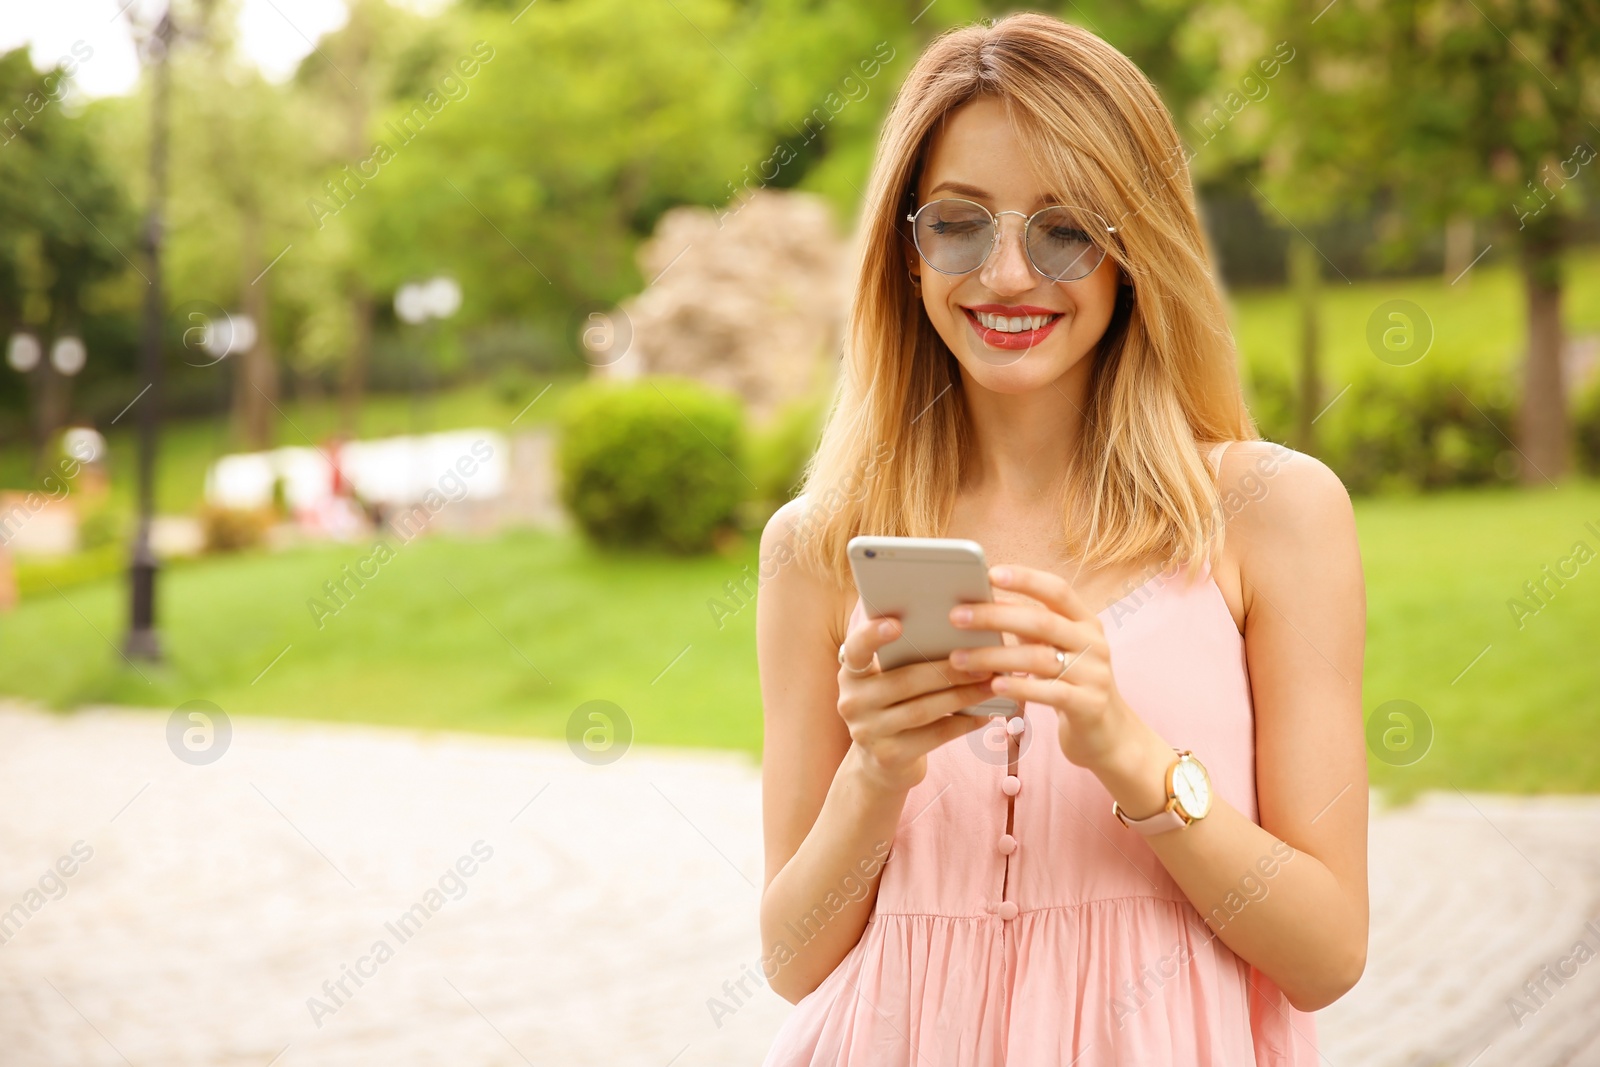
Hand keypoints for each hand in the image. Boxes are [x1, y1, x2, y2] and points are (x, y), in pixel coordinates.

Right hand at [837, 611, 997, 793]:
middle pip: (904, 681)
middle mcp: (852, 702)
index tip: (897, 623)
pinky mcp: (888, 756)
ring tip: (989, 686)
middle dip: (948, 671)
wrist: (882, 761)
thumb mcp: (888, 681)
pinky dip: (962, 724)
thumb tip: (957, 633)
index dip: (873, 635)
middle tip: (983, 662)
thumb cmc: (895, 706)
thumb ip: (905, 657)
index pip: (856, 649)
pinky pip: (933, 736)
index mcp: (851, 673)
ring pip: (922, 710)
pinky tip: (984, 714)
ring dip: (962, 697)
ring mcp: (867, 732)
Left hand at [947, 564, 1144, 775]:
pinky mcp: (1089, 706)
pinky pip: (1050, 693)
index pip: (1057, 590)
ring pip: (1040, 658)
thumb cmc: (1071, 685)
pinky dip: (1020, 687)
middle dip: (995, 617)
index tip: (991, 573)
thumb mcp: (1056, 650)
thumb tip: (982, 604)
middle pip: (1042, 621)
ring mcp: (1094, 675)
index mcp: (1085, 622)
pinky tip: (994, 685)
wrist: (1109, 734)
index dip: (1026, 578)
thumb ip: (1029, 628)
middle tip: (956, 617)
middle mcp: (1094, 644)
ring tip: (959, 659)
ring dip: (994, 657)